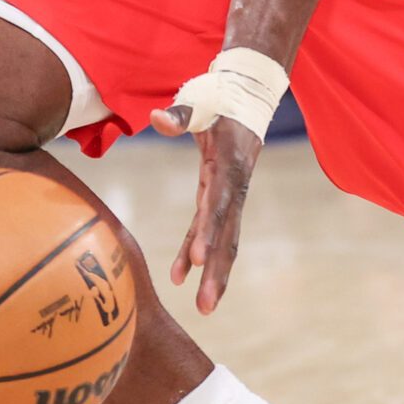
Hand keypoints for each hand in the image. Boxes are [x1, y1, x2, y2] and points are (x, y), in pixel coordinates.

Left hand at [149, 102, 261, 315]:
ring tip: (203, 307)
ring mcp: (231, 195)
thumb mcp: (201, 99)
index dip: (208, 230)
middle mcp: (236, 186)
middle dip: (216, 272)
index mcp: (231, 163)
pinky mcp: (222, 198)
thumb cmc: (220, 97)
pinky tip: (180, 275)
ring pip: (225, 241)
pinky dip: (195, 253)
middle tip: (205, 306)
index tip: (197, 258)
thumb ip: (181, 113)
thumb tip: (156, 119)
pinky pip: (210, 231)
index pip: (219, 203)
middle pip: (227, 235)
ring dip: (214, 274)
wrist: (247, 96)